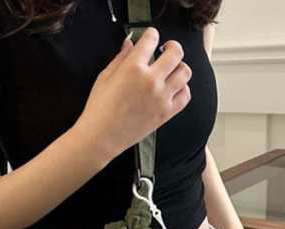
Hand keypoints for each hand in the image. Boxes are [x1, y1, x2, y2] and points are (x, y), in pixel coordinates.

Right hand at [74, 27, 191, 160]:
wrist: (101, 137)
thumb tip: (130, 44)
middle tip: (167, 50)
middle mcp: (150, 80)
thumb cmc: (99, 109)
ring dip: (179, 67)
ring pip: (185, 72)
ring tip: (171, 70)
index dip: (151, 35)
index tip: (150, 39)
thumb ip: (120, 58)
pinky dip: (182, 89)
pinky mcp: (165, 113)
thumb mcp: (105, 77)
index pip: (152, 38)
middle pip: (176, 52)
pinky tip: (173, 88)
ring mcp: (161, 97)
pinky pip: (185, 95)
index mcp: (133, 67)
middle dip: (172, 46)